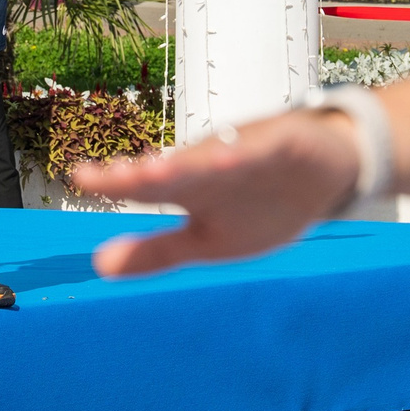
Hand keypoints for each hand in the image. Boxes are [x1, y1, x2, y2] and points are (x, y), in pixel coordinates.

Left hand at [75, 109, 357, 276]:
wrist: (328, 175)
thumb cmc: (259, 206)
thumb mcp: (206, 240)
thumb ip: (156, 252)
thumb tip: (97, 266)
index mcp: (192, 190)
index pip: (147, 187)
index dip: (116, 183)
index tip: (81, 177)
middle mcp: (211, 166)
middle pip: (175, 170)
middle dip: (146, 175)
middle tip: (116, 178)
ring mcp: (247, 152)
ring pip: (215, 156)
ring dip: (189, 163)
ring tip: (159, 170)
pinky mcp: (283, 143)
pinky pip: (263, 149)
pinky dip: (247, 152)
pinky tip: (231, 158)